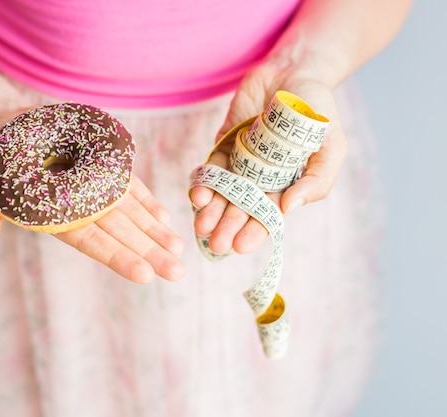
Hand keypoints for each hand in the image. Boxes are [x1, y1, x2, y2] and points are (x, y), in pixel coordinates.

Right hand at [0, 105, 184, 282]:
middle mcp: (79, 207)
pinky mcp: (101, 167)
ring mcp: (93, 187)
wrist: (4, 125)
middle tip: (176, 272)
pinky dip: (146, 199)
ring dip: (154, 229)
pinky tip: (166, 217)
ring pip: (129, 212)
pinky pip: (129, 184)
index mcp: (55, 218)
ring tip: (178, 250)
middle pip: (119, 231)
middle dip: (148, 250)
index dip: (116, 256)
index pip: (90, 241)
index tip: (144, 275)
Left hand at [190, 67, 347, 254]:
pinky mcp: (224, 144)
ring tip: (202, 225)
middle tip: (217, 244)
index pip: (268, 215)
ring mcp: (240, 162)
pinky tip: (198, 193)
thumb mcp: (331, 146)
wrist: (294, 71)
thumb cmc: (318, 111)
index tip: (241, 246)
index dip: (255, 231)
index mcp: (287, 186)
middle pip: (241, 208)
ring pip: (223, 192)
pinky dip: (204, 180)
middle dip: (228, 227)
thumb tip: (289, 209)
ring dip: (212, 210)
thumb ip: (317, 180)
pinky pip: (211, 167)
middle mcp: (261, 179)